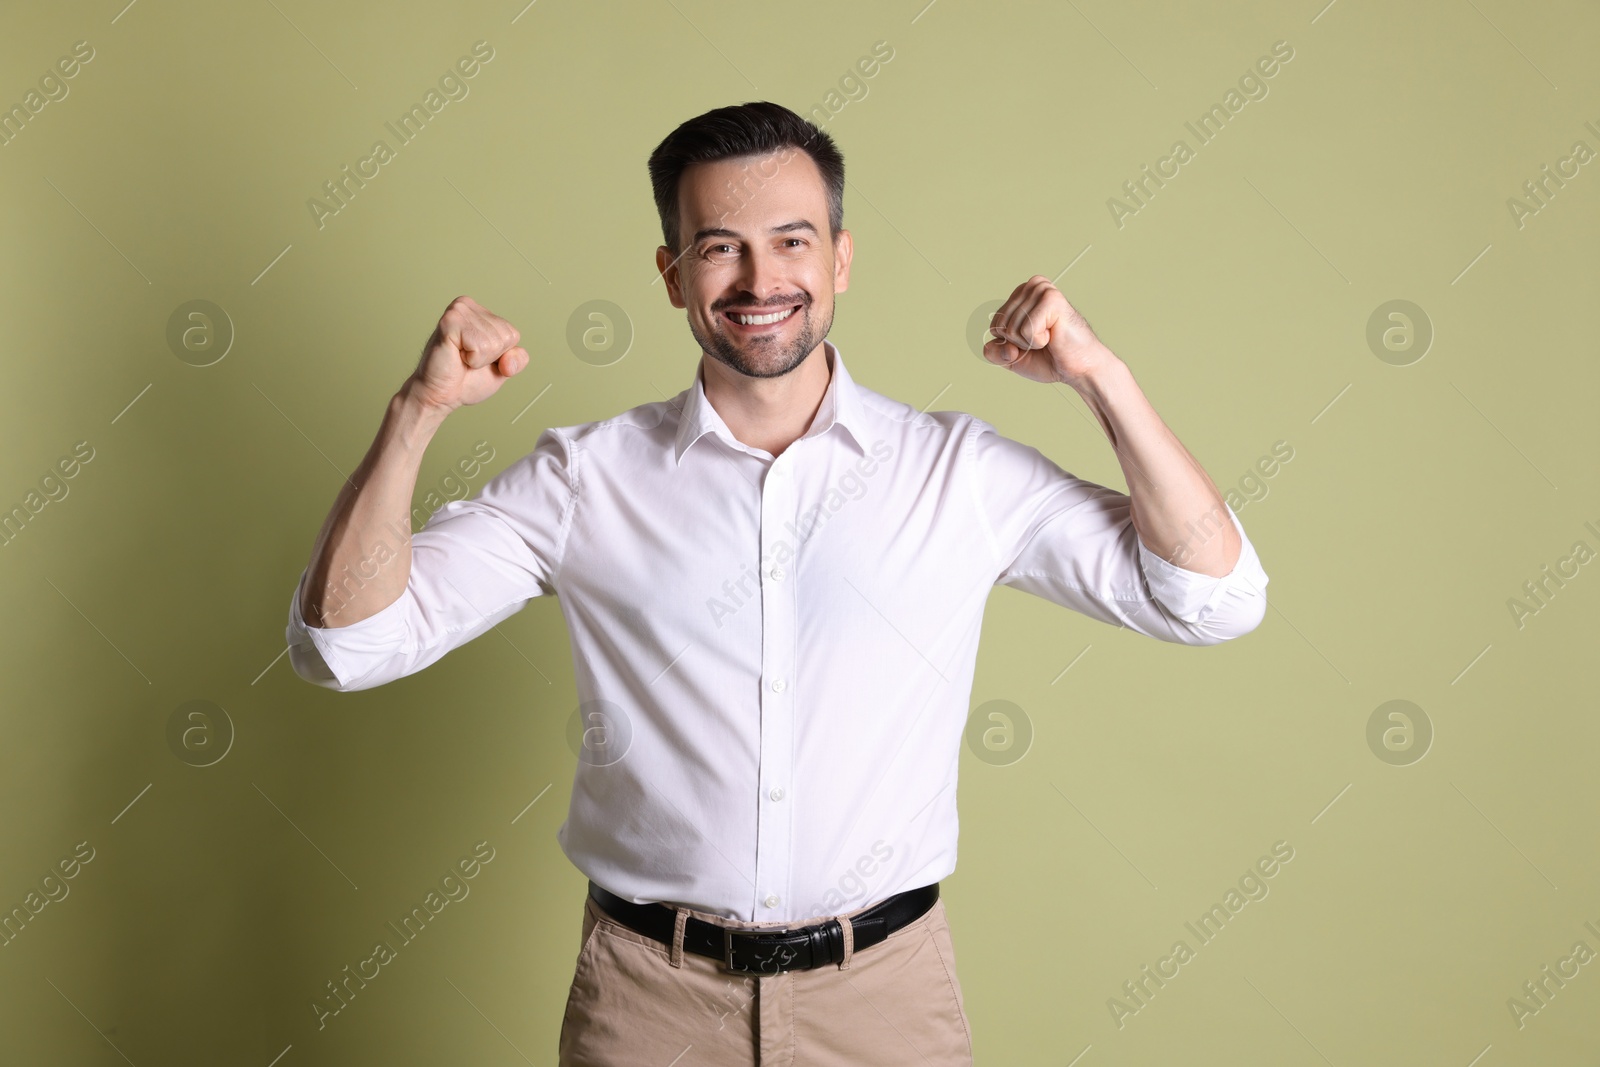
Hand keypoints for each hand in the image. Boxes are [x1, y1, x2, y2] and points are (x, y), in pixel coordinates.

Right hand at [407, 296, 528, 414]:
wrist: (439, 396)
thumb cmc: (464, 381)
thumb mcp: (501, 370)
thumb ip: (517, 360)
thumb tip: (511, 359)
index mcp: (479, 312)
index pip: (512, 335)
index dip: (500, 356)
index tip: (477, 359)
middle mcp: (467, 305)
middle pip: (506, 337)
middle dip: (489, 358)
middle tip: (466, 360)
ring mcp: (458, 311)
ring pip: (494, 342)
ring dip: (479, 359)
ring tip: (459, 358)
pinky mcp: (450, 321)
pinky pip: (480, 345)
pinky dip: (472, 359)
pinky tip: (455, 355)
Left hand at [981, 275, 1113, 387]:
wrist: (1080, 368)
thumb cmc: (1049, 359)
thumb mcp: (1011, 358)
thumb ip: (993, 352)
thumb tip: (995, 343)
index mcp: (1022, 294)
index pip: (995, 324)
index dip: (1009, 343)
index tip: (1032, 342)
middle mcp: (1032, 286)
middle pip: (1000, 326)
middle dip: (1018, 343)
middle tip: (1043, 342)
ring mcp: (1042, 290)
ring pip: (1011, 328)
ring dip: (1029, 343)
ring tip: (1050, 338)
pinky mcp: (1052, 299)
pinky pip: (1025, 330)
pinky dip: (1037, 341)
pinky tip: (1054, 335)